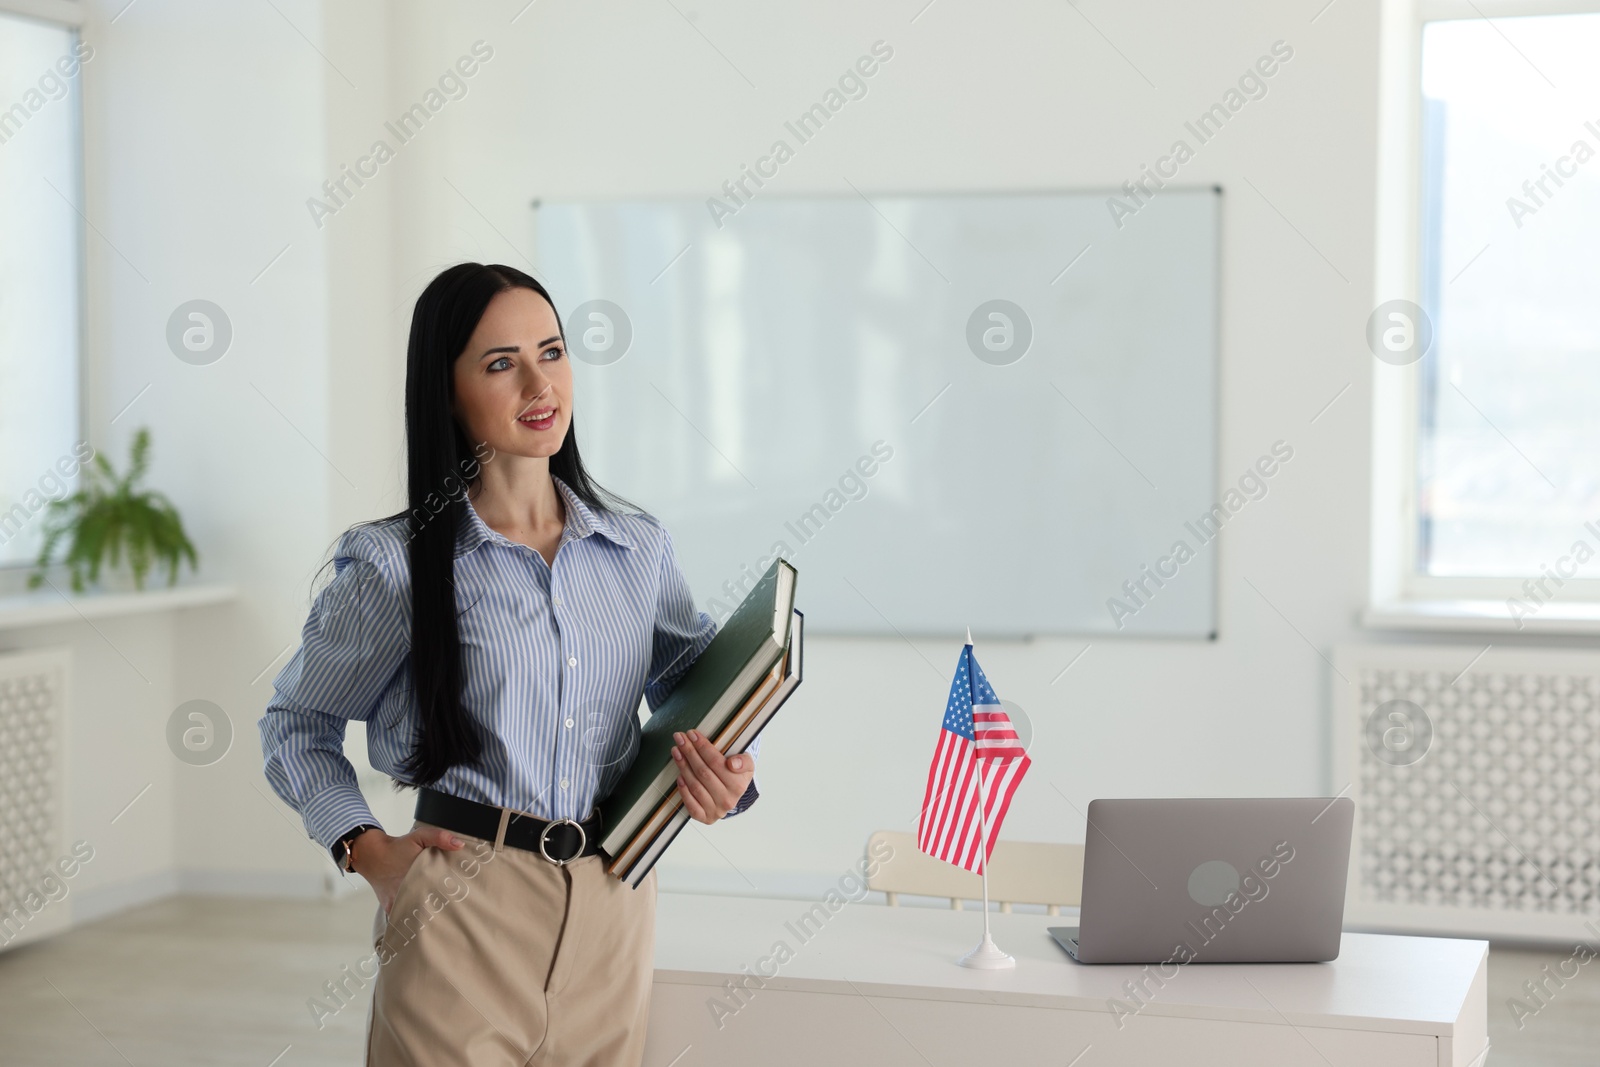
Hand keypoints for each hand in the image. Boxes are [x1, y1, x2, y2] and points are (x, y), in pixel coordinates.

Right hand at [348, 825, 464, 913]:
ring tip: (442, 915)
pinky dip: (413, 917)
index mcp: (418, 878)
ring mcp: (398, 903)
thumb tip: (459, 845)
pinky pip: (404, 916)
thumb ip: (439, 837)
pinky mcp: (391, 908)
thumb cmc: (397, 847)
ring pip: (417, 914)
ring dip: (427, 914)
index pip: (440, 894)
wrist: (372, 855)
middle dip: (441, 907)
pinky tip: (424, 919)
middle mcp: (407, 894)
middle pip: (430, 907)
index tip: (460, 897)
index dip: (451, 896)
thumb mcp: (419, 836)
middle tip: (454, 907)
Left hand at [671, 730, 753, 823]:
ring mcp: (716, 810)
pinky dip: (683, 790)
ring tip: (676, 751)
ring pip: (695, 786)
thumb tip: (732, 763)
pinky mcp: (706, 818)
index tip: (692, 734)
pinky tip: (679, 776)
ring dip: (683, 767)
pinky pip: (691, 804)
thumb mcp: (747, 764)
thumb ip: (743, 761)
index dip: (702, 747)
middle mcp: (728, 799)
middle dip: (689, 752)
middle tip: (680, 739)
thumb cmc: (736, 775)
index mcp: (738, 785)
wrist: (734, 795)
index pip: (716, 762)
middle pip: (703, 772)